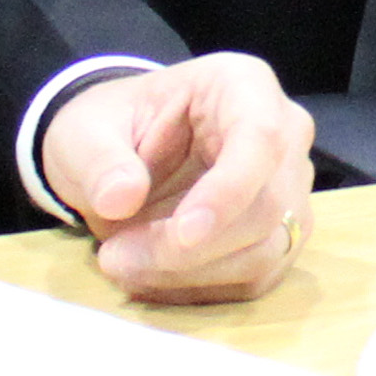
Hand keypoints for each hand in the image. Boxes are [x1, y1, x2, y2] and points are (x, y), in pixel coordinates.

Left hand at [39, 52, 317, 302]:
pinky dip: (198, 290)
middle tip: (115, 258)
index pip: (260, 139)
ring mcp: (289, 189)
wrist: (121, 152)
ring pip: (265, 251)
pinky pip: (253, 279)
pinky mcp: (279, 236)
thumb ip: (100, 161)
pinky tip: (149, 278)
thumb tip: (120, 198)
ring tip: (123, 265)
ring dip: (190, 275)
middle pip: (267, 206)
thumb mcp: (86, 131)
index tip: (181, 234)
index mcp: (243, 86)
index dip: (228, 192)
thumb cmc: (113, 127)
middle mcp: (283, 135)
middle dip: (190, 249)